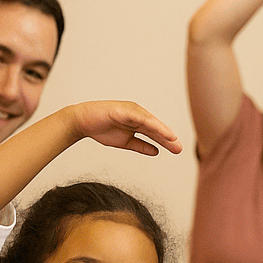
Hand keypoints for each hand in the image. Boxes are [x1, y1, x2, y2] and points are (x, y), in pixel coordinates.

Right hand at [62, 101, 182, 156]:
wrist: (82, 122)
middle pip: (156, 128)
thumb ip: (141, 146)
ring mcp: (132, 111)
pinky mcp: (125, 110)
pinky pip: (141, 118)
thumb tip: (156, 152)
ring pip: (151, 122)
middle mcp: (137, 115)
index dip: (166, 141)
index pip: (155, 133)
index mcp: (138, 122)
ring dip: (162, 131)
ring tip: (173, 140)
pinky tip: (159, 131)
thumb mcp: (125, 142)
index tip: (177, 149)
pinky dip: (151, 124)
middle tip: (179, 148)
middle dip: (168, 138)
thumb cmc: (102, 130)